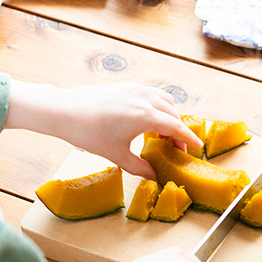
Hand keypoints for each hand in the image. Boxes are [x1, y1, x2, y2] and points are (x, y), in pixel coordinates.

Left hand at [6, 81, 202, 178]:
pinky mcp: (126, 86)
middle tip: (175, 149)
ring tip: (161, 135)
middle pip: (173, 114)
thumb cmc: (88, 133)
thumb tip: (153, 175)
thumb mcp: (116, 155)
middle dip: (178, 131)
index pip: (176, 127)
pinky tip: (147, 121)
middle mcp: (145, 98)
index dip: (188, 139)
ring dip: (169, 117)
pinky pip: (152, 94)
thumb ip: (139, 167)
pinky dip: (157, 107)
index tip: (197, 147)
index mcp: (145, 116)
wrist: (64, 111)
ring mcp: (135, 89)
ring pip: (164, 101)